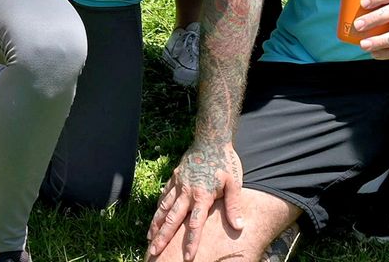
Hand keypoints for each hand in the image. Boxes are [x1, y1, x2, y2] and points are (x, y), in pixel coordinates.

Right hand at [148, 139, 243, 260]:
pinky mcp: (174, 177)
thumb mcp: (234, 183)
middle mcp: (187, 192)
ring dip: (156, 224)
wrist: (211, 139)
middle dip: (163, 237)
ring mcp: (178, 184)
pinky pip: (164, 195)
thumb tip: (239, 227)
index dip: (191, 241)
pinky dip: (158, 207)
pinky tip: (154, 217)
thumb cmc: (225, 162)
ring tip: (149, 239)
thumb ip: (234, 206)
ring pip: (164, 208)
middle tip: (155, 252)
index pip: (195, 224)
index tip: (188, 257)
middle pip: (172, 219)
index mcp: (202, 195)